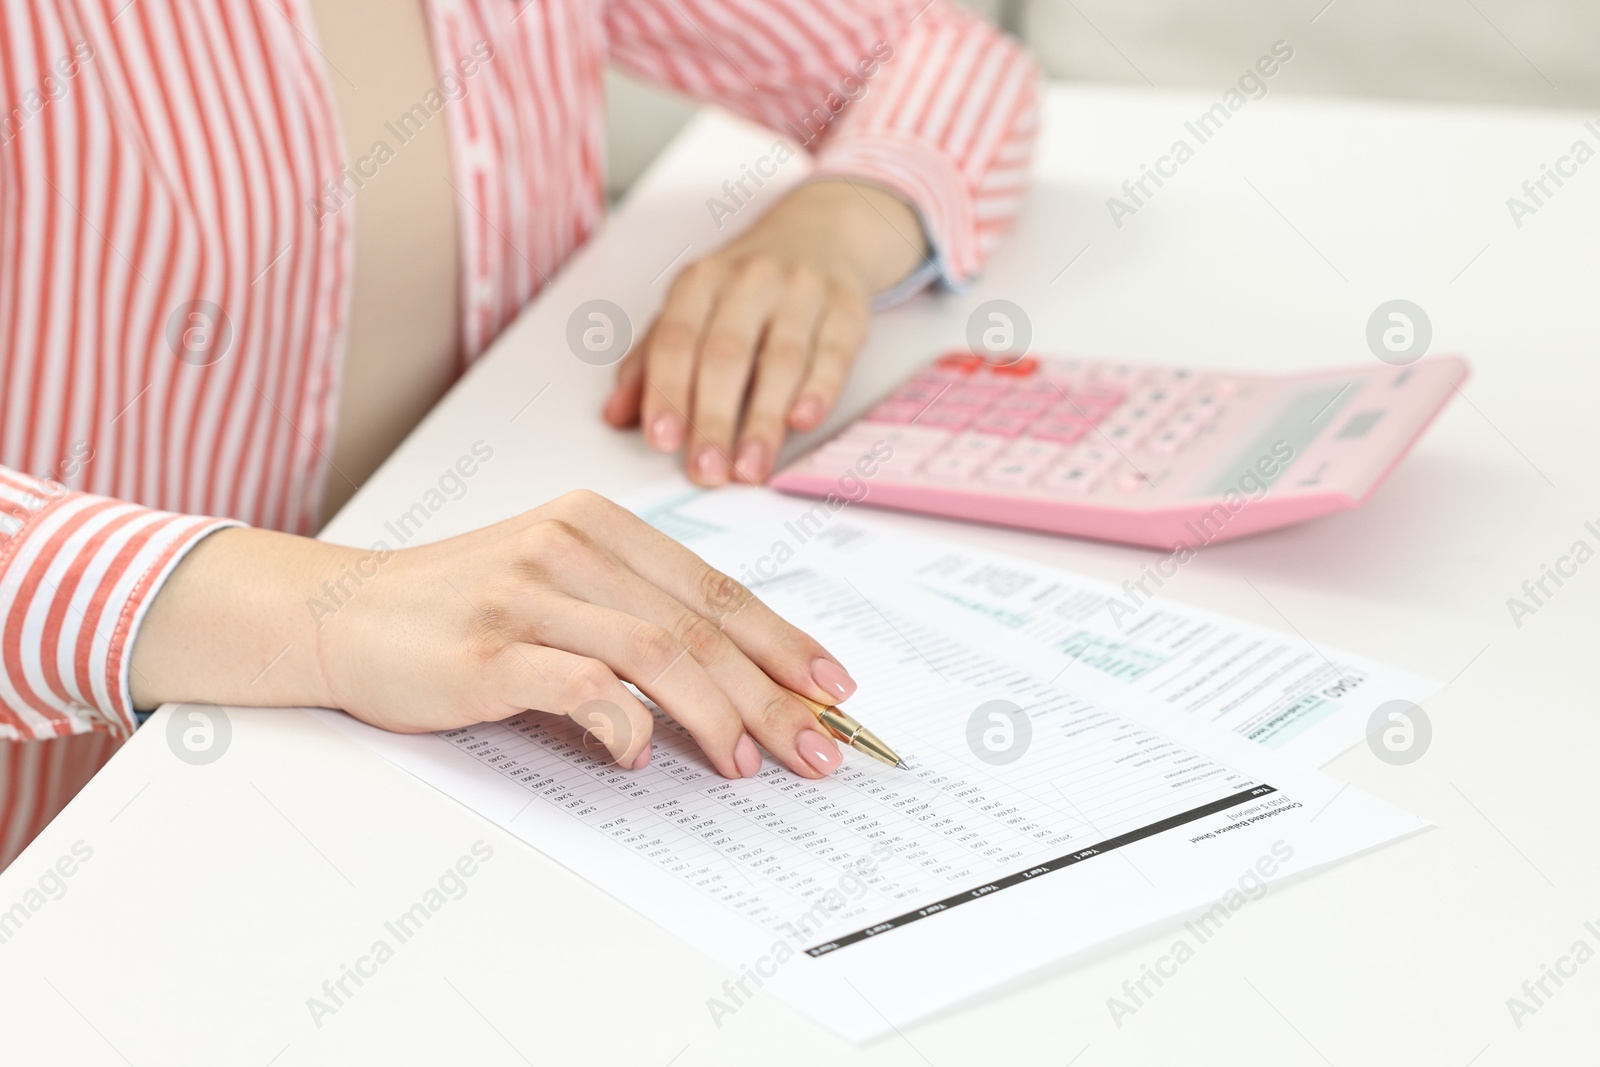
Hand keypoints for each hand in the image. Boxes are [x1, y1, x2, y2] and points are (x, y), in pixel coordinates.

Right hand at [130, 491, 856, 778]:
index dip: (781, 638)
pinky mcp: (485, 648)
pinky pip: (577, 680)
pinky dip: (623, 720)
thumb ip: (633, 610)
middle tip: (817, 745)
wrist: (340, 611)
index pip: (713, 585)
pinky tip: (640, 753)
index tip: (832, 684)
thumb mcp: (556, 580)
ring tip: (749, 761)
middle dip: (772, 690)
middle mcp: (567, 545)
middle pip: (698, 622)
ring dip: (716, 712)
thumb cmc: (460, 605)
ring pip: (654, 650)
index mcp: (596, 522)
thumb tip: (732, 681)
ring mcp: (525, 593)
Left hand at [603, 179, 928, 484]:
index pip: (676, 340)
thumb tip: (615, 416)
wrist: (821, 234)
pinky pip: (833, 352)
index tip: (663, 441)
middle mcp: (750, 279)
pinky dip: (818, 389)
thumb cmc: (746, 290)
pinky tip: (803, 421)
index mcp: (701, 281)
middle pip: (726, 355)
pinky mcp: (847, 308)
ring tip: (749, 468)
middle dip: (714, 419)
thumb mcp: (692, 311)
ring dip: (763, 421)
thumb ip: (652, 363)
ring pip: (781, 360)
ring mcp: (802, 290)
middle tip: (707, 470)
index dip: (668, 392)